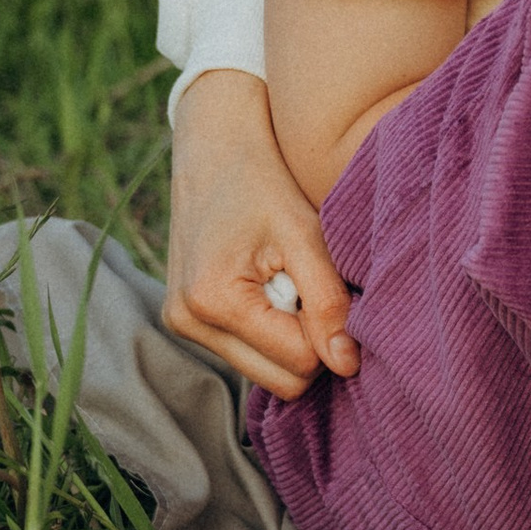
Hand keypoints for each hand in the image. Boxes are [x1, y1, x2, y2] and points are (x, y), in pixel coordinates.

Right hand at [163, 68, 357, 398]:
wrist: (214, 149)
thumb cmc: (263, 182)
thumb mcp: (305, 235)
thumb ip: (328, 302)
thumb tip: (348, 366)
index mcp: (211, 300)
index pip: (300, 363)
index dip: (329, 332)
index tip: (327, 284)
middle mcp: (186, 321)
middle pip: (281, 380)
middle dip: (309, 341)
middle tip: (308, 284)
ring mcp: (181, 324)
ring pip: (266, 372)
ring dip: (290, 335)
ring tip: (285, 279)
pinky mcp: (185, 321)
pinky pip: (249, 353)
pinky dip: (270, 328)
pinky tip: (269, 285)